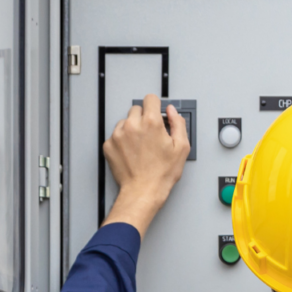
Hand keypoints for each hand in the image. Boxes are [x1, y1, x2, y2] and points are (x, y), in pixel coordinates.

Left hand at [102, 94, 189, 236]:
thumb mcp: (182, 148)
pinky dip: (123, 140)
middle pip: (136, 109)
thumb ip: (178, 124)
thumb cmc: (161, 174)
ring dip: (132, 129)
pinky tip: (132, 152)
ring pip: (125, 121)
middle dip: (144, 118)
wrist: (143, 192)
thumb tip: (172, 112)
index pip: (150, 99)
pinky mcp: (109, 145)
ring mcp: (118, 135)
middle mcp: (132, 125)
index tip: (156, 113)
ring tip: (140, 146)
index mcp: (151, 123)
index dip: (155, 106)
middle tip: (150, 135)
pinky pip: (116, 135)